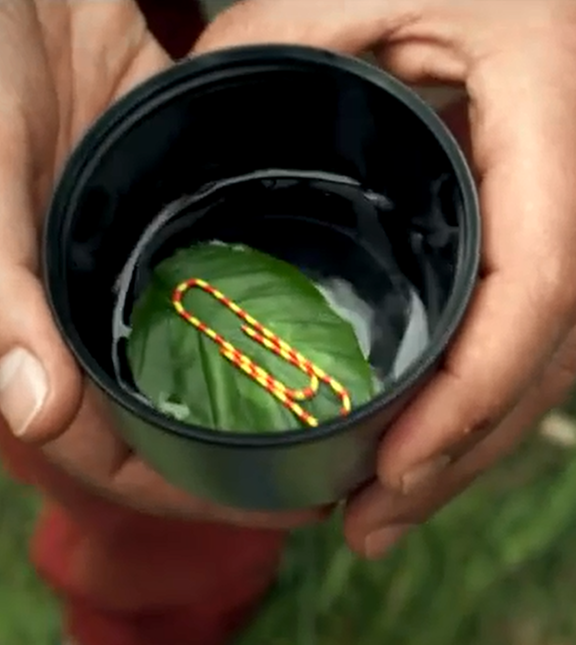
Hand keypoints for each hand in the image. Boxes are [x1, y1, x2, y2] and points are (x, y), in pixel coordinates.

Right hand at [0, 0, 320, 527]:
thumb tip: (40, 415)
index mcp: (37, 324)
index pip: (116, 449)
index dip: (196, 490)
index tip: (289, 505)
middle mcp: (90, 299)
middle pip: (175, 406)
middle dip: (248, 446)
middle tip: (336, 460)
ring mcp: (136, 245)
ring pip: (208, 337)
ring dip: (266, 373)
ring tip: (347, 393)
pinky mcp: (171, 186)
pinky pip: (228, 251)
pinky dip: (270, 281)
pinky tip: (321, 296)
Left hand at [196, 0, 575, 550]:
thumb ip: (267, 49)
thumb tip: (178, 129)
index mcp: (544, 110)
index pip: (538, 286)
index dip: (473, 395)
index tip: (395, 469)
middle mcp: (564, 179)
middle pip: (539, 355)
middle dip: (461, 453)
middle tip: (372, 523)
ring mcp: (545, 214)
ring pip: (532, 360)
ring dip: (463, 446)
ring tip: (383, 509)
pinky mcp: (514, 230)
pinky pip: (507, 331)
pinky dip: (463, 397)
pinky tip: (414, 439)